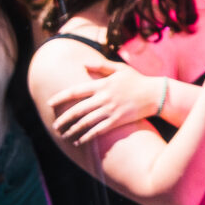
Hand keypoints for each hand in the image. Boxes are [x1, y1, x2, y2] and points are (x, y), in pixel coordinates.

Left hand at [48, 60, 165, 144]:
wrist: (155, 94)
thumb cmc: (137, 80)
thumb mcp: (120, 69)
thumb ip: (101, 66)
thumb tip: (83, 64)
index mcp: (103, 84)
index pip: (76, 91)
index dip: (61, 97)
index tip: (50, 103)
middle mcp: (104, 98)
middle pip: (78, 110)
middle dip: (64, 119)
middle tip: (55, 126)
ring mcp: (110, 110)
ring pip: (85, 122)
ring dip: (72, 130)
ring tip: (64, 135)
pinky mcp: (117, 121)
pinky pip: (97, 131)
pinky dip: (86, 136)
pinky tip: (79, 140)